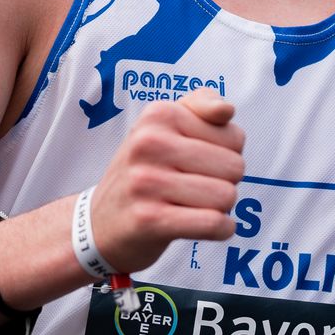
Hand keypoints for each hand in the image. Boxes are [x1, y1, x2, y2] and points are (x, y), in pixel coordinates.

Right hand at [87, 91, 243, 271]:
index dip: (227, 155)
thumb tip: (226, 109)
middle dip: (224, 183)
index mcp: (159, 115)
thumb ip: (202, 105)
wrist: (99, 222)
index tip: (199, 162)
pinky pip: (213, 223)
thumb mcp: (165, 127)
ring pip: (226, 195)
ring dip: (220, 208)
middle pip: (234, 167)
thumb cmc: (145, 171)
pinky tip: (208, 227)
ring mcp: (146, 181)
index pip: (235, 137)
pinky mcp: (149, 219)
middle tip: (194, 187)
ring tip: (192, 205)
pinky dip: (221, 229)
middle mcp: (149, 143)